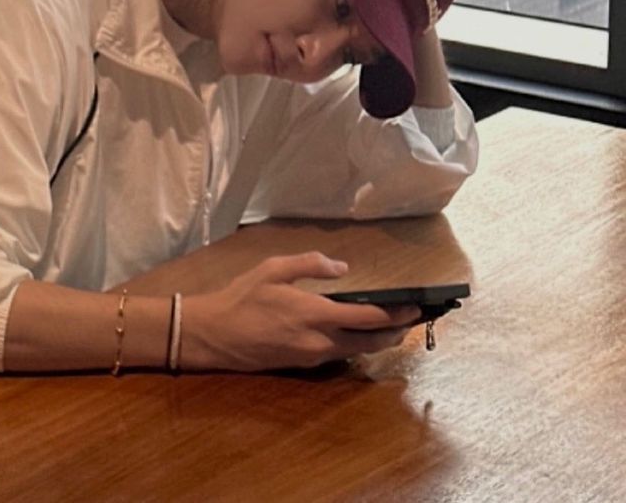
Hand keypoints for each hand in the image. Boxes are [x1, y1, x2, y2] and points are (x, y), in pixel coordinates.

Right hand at [181, 252, 418, 371]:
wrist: (214, 334)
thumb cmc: (243, 297)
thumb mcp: (274, 268)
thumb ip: (311, 264)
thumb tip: (342, 267)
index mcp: (315, 314)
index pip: (368, 318)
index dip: (395, 314)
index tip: (415, 307)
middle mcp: (319, 341)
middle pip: (369, 342)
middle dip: (394, 332)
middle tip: (411, 321)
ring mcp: (311, 357)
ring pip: (355, 352)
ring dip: (376, 341)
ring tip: (392, 327)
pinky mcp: (302, 364)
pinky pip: (337, 355)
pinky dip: (354, 345)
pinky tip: (356, 334)